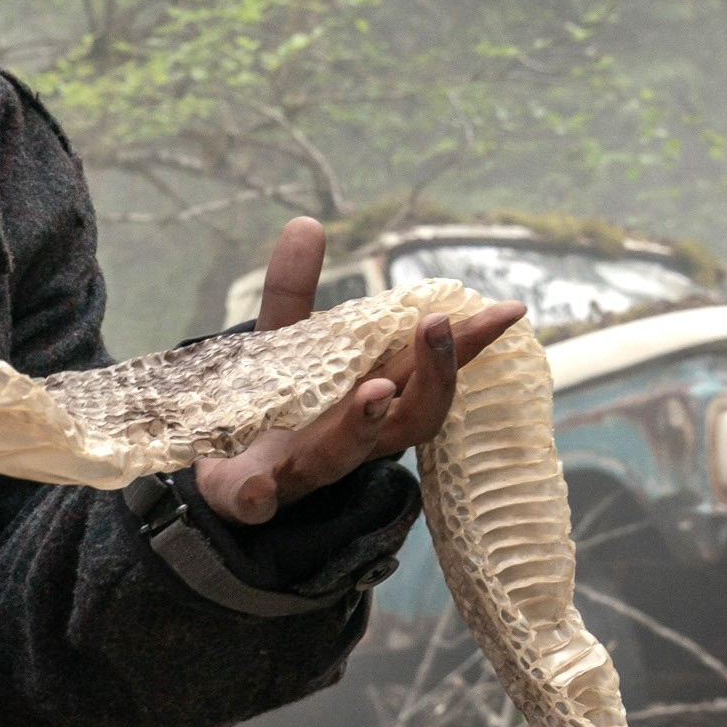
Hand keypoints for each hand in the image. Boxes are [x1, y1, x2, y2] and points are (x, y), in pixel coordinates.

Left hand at [193, 218, 527, 525]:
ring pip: (345, 456)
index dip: (469, 343)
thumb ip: (293, 290)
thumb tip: (306, 223)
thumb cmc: (273, 408)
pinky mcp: (251, 497)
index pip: (429, 370)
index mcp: (370, 395)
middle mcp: (352, 436)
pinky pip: (259, 503)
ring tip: (375, 392)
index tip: (511, 309)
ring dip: (361, 426)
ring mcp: (302, 468)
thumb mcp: (281, 343)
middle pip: (411, 417)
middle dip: (431, 376)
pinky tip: (259, 491)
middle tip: (437, 324)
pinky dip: (260, 497)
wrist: (216, 475)